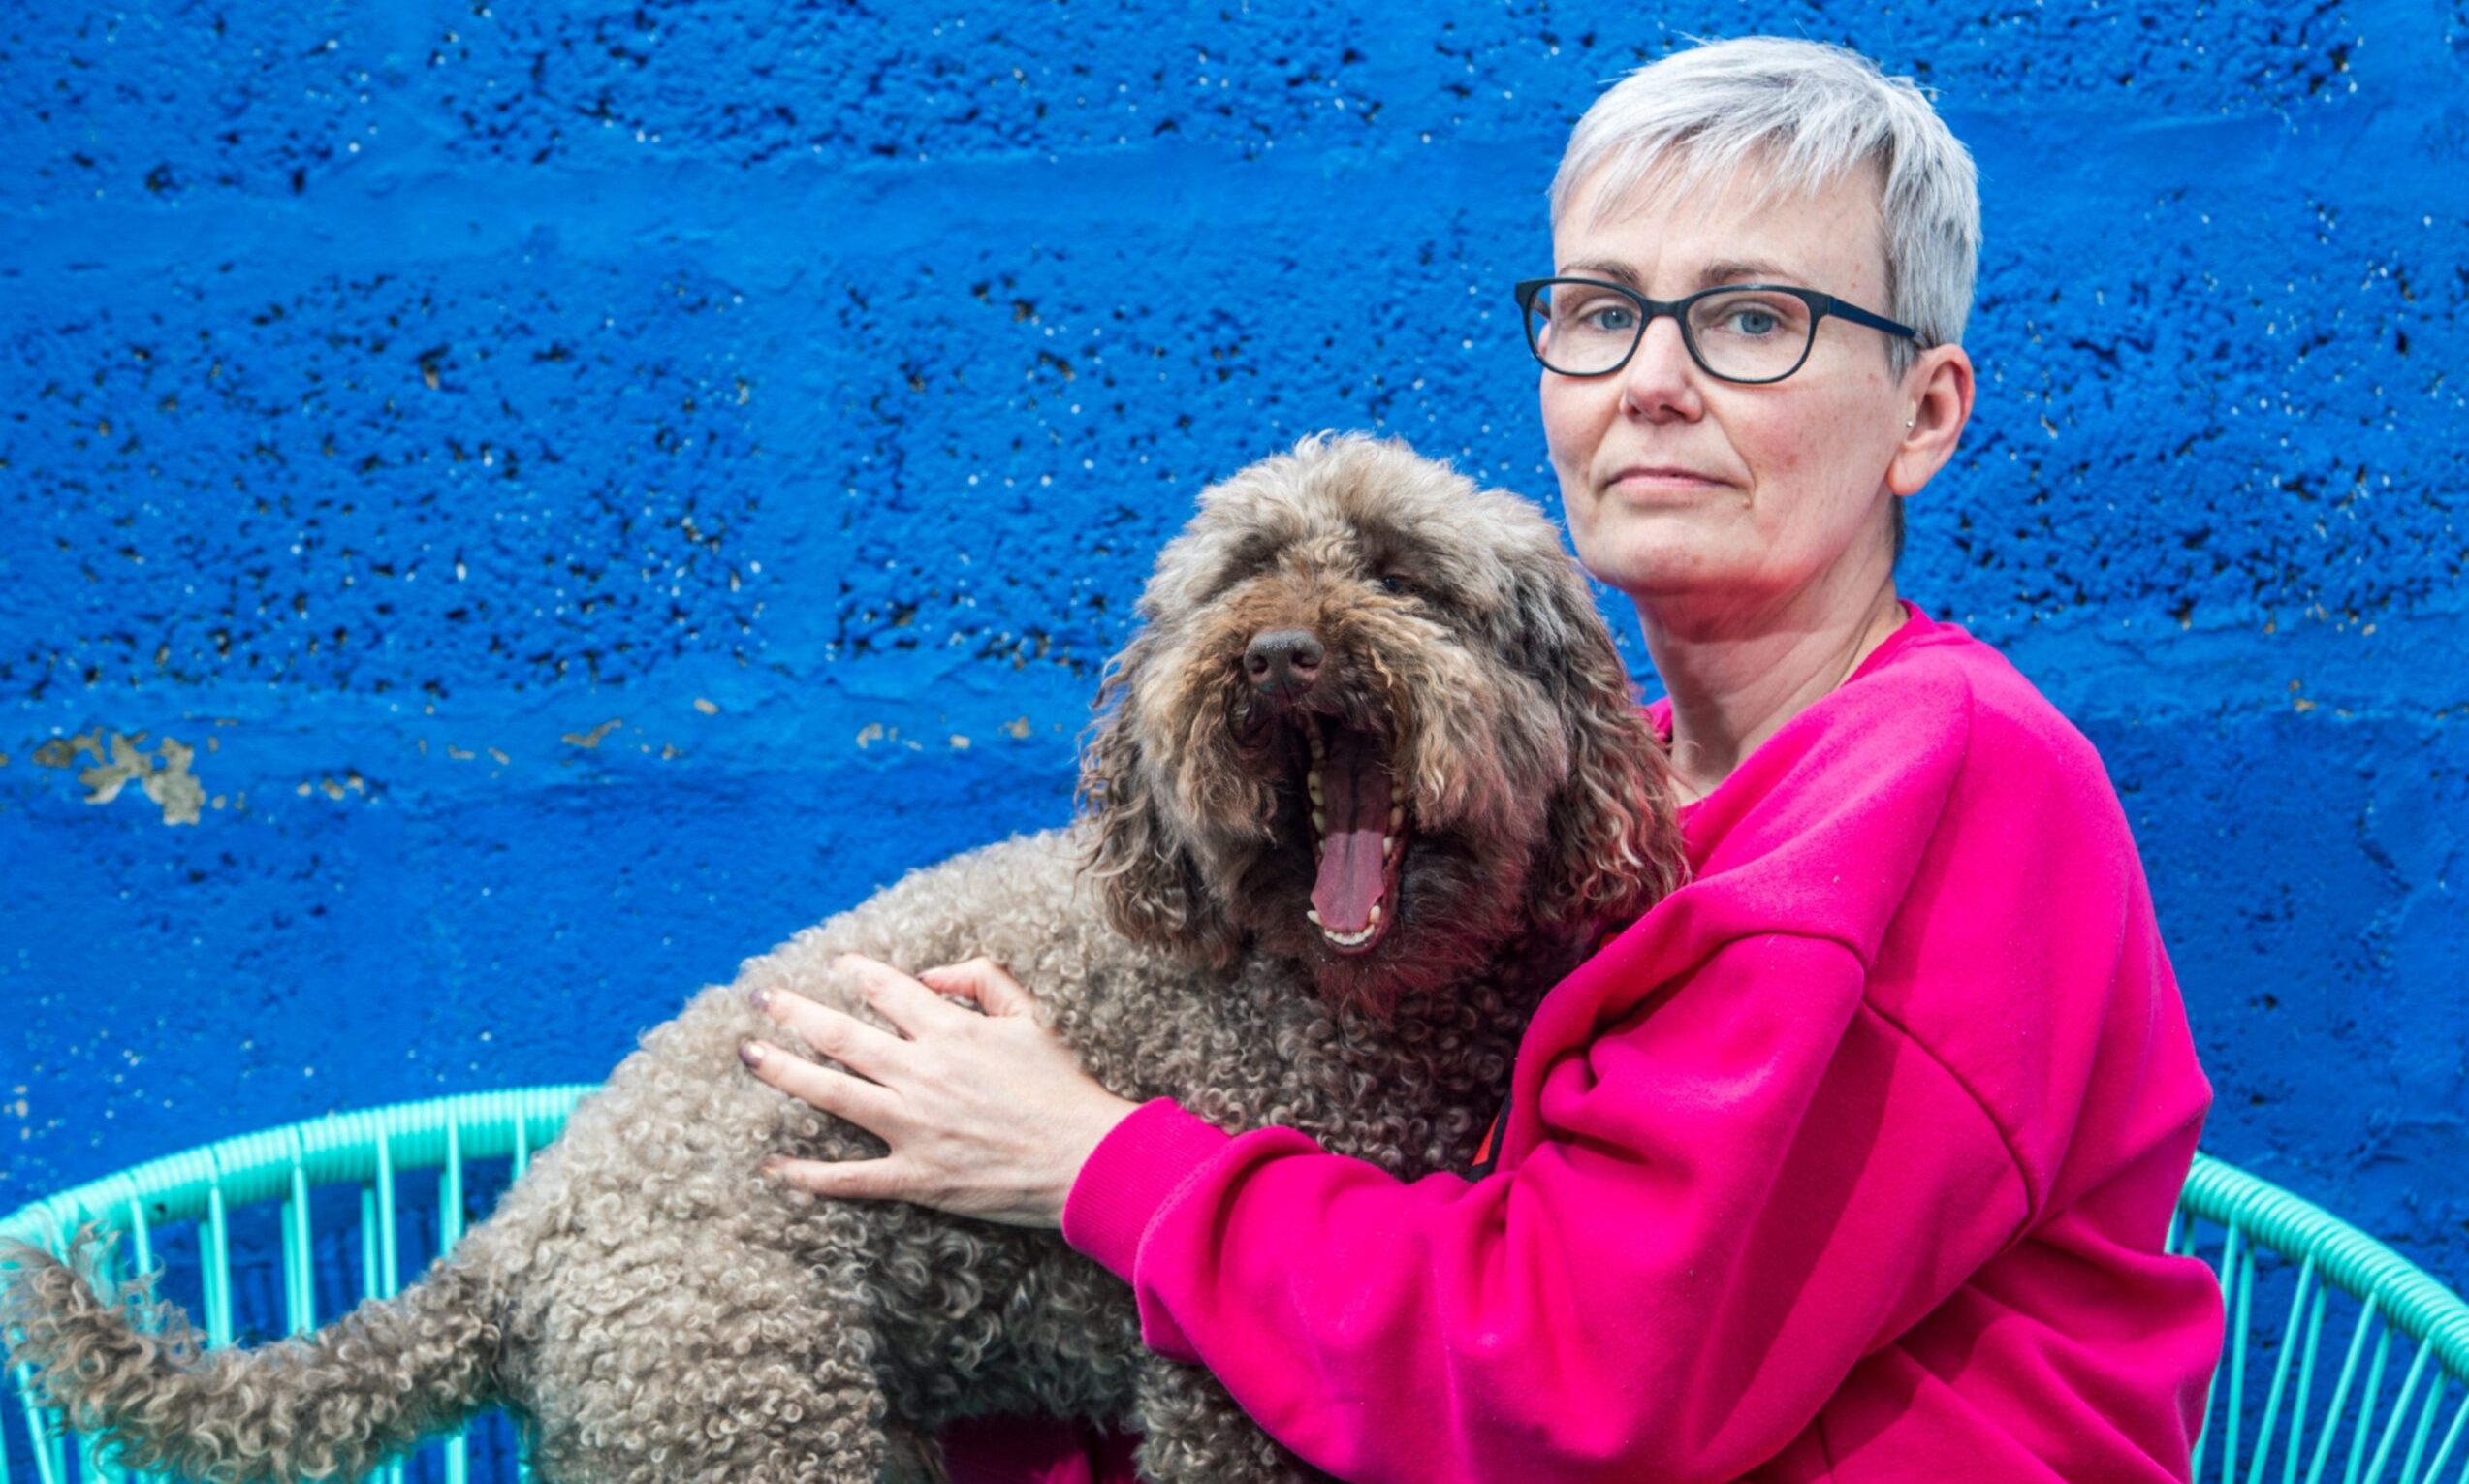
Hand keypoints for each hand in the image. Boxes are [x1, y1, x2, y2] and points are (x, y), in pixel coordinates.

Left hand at [739, 953, 1140, 1227]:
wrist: (1086, 1159)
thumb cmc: (1061, 1088)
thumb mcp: (1031, 1017)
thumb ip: (983, 980)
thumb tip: (930, 974)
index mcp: (950, 1031)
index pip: (886, 989)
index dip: (854, 972)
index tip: (834, 965)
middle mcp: (921, 1073)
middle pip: (840, 1035)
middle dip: (793, 1012)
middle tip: (759, 998)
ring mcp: (913, 1127)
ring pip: (831, 1093)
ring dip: (783, 1072)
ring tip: (748, 1055)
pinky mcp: (915, 1176)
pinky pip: (851, 1177)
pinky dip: (810, 1175)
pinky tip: (775, 1166)